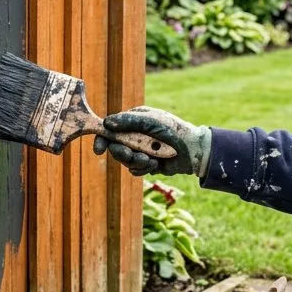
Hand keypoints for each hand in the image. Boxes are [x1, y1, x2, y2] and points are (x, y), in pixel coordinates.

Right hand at [92, 106, 210, 177]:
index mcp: (133, 121)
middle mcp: (134, 135)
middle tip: (130, 154)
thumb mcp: (151, 122)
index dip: (102, 139)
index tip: (98, 149)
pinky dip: (144, 168)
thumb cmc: (173, 131)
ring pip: (124, 161)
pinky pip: (134, 170)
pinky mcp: (145, 163)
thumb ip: (128, 122)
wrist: (193, 151)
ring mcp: (139, 150)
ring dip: (136, 161)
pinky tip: (156, 164)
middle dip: (122, 153)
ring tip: (150, 160)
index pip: (110, 129)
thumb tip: (106, 123)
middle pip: (114, 147)